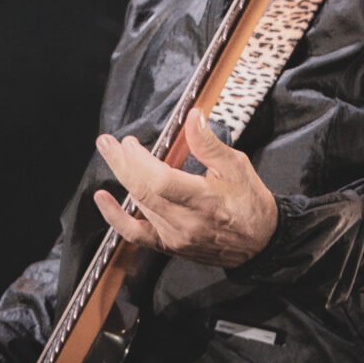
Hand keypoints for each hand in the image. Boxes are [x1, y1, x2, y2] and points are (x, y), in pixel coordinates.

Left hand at [93, 109, 277, 267]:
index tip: (131, 143)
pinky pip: (135, 234)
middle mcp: (186, 222)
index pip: (161, 181)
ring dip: (122, 178)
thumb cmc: (251, 203)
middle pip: (143, 191)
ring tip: (113, 155)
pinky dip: (115, 217)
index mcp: (205, 200)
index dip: (140, 161)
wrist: (260, 242)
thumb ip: (209, 143)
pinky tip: (103, 200)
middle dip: (121, 163)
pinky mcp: (169, 245)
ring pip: (138, 206)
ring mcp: (175, 236)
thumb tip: (193, 117)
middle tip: (107, 143)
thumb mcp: (237, 166)